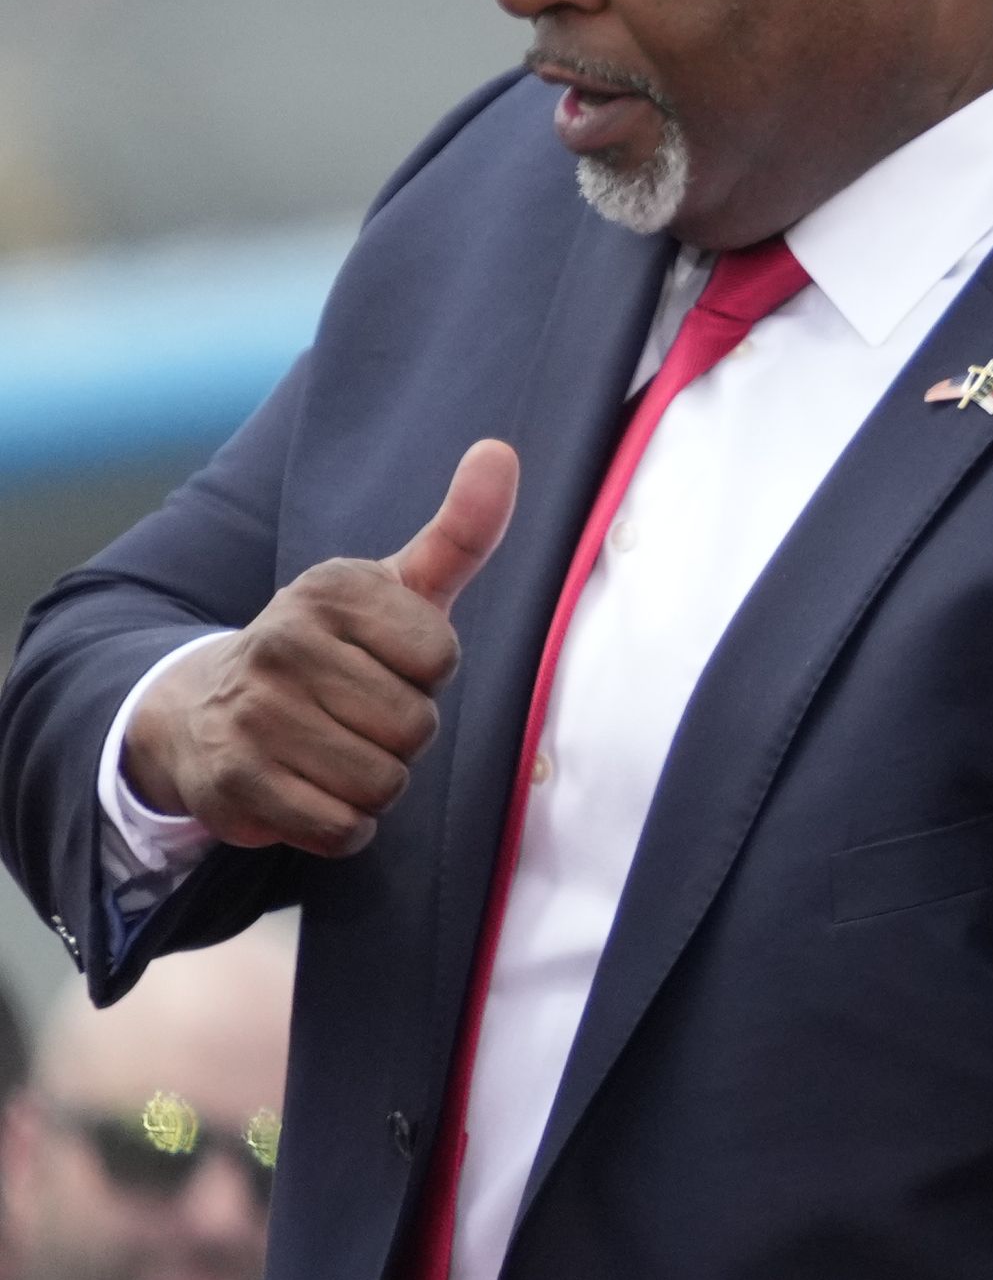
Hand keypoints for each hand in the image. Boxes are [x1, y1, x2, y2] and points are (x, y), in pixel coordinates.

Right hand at [121, 445, 517, 855]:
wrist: (205, 710)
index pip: (441, 660)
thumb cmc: (331, 650)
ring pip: (383, 782)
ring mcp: (251, 714)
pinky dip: (341, 825)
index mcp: (330, 591)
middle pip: (415, 727)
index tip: (383, 663)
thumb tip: (501, 451)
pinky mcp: (234, 783)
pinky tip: (310, 790)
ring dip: (373, 783)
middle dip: (400, 735)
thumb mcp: (394, 589)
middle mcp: (280, 643)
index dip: (425, 676)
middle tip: (352, 714)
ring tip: (331, 750)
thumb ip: (460, 533)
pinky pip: (341, 828)